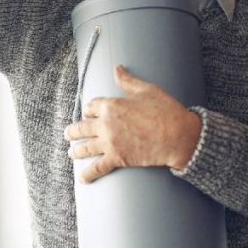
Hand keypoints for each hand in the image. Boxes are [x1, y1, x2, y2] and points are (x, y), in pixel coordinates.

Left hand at [63, 65, 201, 182]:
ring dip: (76, 151)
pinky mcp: (117, 158)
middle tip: (68, 134)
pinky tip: (82, 179)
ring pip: (85, 147)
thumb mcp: (146, 90)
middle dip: (73, 131)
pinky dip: (88, 174)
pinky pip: (97, 168)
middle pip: (82, 127)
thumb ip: (128, 81)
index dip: (89, 110)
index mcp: (111, 105)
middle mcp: (105, 124)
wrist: (178, 136)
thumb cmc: (165, 110)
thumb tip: (117, 68)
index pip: (91, 107)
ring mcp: (109, 142)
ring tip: (71, 153)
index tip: (88, 114)